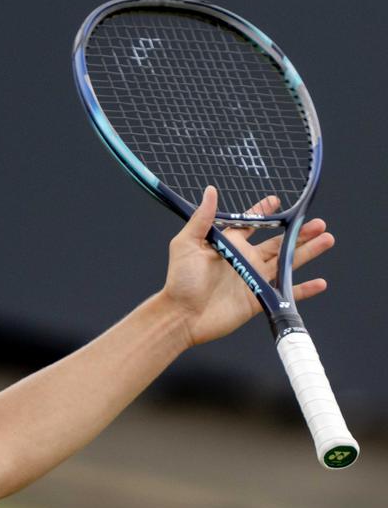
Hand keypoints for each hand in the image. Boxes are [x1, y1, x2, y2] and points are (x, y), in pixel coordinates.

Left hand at [160, 186, 333, 346]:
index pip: (250, 224)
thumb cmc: (179, 281)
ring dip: (307, 252)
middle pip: (277, 243)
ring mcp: (252, 280)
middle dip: (298, 232)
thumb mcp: (186, 244)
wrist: (181, 316)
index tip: (276, 200)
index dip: (263, 212)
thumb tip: (210, 191)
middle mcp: (244, 260)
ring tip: (327, 239)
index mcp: (229, 245)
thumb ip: (202, 219)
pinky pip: (284, 293)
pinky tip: (320, 283)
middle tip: (318, 223)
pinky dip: (303, 289)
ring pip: (286, 263)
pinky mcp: (257, 300)